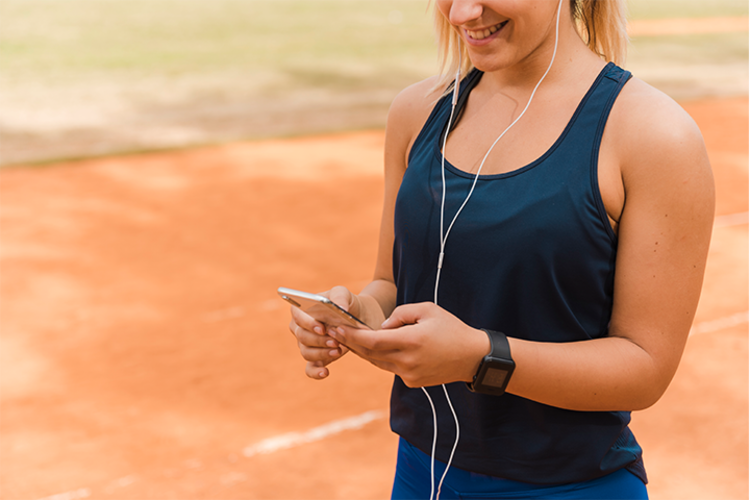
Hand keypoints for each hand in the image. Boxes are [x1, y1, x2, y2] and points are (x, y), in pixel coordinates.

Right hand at [288, 286, 359, 378]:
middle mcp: (300, 329)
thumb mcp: (344, 294)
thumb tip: (340, 308)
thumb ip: (340, 297)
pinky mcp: (316, 359)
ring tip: (339, 351)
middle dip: (319, 341)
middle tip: (336, 342)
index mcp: (302, 311)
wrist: (358, 319)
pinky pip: (310, 369)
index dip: (308, 324)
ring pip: (306, 353)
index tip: (322, 328)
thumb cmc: (346, 304)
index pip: (297, 317)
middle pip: (302, 337)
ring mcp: (307, 345)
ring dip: (322, 353)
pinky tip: (326, 372)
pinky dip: (316, 373)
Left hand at [329, 302, 489, 387]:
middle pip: (370, 354)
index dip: (352, 336)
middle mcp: (407, 361)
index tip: (338, 328)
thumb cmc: (451, 328)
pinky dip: (381, 358)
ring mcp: (409, 374)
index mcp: (411, 341)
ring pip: (377, 362)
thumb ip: (400, 314)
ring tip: (350, 339)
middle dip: (351, 343)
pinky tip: (374, 348)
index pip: (372, 341)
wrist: (473, 357)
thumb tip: (381, 327)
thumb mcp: (427, 309)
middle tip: (335, 332)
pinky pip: (390, 368)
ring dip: (363, 352)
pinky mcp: (412, 381)